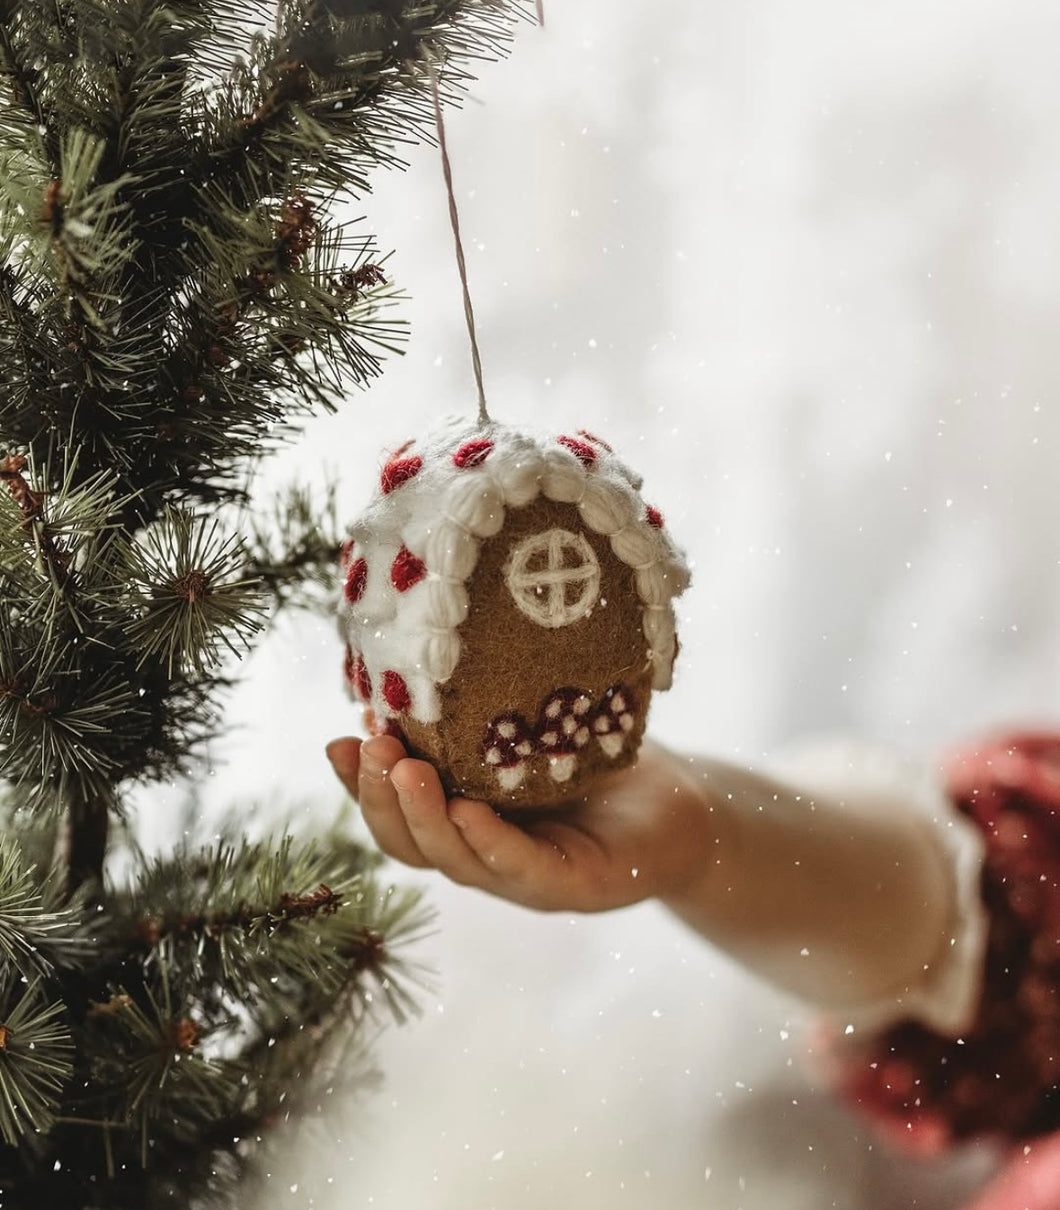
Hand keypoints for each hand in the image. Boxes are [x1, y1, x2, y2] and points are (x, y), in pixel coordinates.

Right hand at [324, 734, 716, 912]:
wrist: (685, 809)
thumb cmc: (602, 763)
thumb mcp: (531, 731)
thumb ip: (478, 715)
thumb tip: (422, 661)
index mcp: (466, 822)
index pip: (398, 814)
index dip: (359, 786)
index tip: (338, 741)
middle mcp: (486, 856)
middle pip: (413, 843)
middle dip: (379, 798)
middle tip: (369, 747)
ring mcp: (527, 879)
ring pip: (456, 860)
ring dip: (423, 818)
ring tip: (403, 772)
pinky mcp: (574, 887)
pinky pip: (522, 869)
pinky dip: (489, 842)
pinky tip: (467, 813)